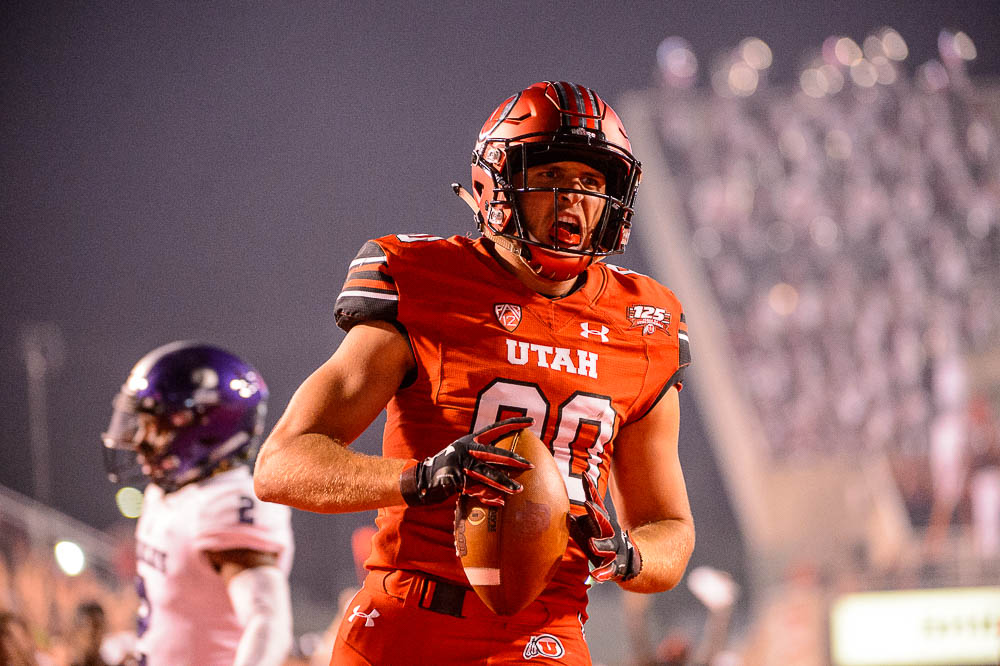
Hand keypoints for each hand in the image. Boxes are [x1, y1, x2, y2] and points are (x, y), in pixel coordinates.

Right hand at [399, 417, 533, 506]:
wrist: (423, 479)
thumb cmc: (449, 469)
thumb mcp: (465, 457)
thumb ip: (483, 460)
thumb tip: (506, 466)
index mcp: (471, 440)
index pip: (495, 428)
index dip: (513, 424)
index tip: (531, 421)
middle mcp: (467, 449)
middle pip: (494, 453)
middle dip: (513, 460)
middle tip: (530, 465)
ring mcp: (461, 465)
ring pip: (488, 474)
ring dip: (505, 483)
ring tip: (518, 489)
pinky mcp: (457, 480)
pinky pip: (478, 490)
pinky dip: (490, 497)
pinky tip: (501, 502)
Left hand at [569, 474, 641, 581]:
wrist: (628, 564)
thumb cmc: (601, 544)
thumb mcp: (587, 532)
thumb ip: (575, 523)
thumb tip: (564, 514)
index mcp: (603, 522)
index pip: (596, 503)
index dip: (590, 490)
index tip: (584, 475)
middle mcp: (610, 532)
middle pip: (603, 520)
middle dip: (596, 513)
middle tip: (588, 505)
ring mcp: (614, 549)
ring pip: (607, 545)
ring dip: (600, 544)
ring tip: (592, 544)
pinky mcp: (615, 566)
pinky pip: (608, 570)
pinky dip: (602, 572)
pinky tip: (595, 576)